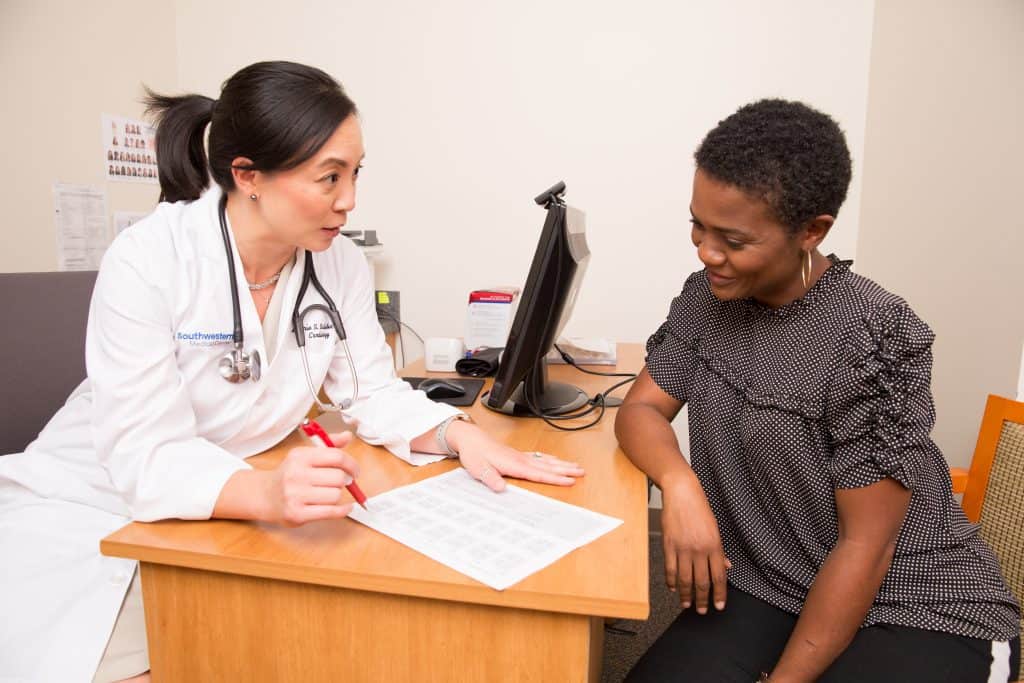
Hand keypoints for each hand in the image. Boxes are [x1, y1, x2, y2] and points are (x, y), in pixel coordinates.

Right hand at [263, 431, 360, 525]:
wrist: (264, 496)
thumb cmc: (288, 475)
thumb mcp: (304, 455)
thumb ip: (328, 446)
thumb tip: (348, 436)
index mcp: (300, 456)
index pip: (336, 457)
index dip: (352, 464)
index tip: (355, 470)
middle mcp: (296, 474)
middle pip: (338, 477)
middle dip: (344, 480)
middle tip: (341, 482)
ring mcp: (295, 495)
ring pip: (335, 495)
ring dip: (337, 495)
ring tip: (329, 494)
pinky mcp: (297, 514)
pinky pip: (330, 512)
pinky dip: (342, 510)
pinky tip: (344, 507)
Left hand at [446, 422, 584, 491]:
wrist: (470, 439)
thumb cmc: (475, 454)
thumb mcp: (478, 469)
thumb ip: (491, 478)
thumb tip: (501, 488)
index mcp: (514, 464)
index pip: (539, 474)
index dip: (555, 478)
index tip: (569, 481)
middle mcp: (520, 459)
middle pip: (547, 466)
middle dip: (565, 469)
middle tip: (582, 472)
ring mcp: (520, 455)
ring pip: (545, 460)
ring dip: (561, 464)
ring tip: (575, 466)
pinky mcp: (518, 454)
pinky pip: (538, 456)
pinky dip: (549, 459)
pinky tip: (555, 461)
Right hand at [660, 469, 730, 613]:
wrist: (682, 493)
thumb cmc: (699, 509)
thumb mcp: (715, 529)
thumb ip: (719, 551)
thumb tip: (726, 567)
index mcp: (714, 546)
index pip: (719, 577)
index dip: (719, 594)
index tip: (719, 606)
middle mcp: (699, 549)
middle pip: (702, 582)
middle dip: (703, 600)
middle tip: (702, 610)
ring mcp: (683, 548)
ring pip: (685, 579)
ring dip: (686, 595)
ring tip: (686, 604)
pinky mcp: (669, 545)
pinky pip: (670, 569)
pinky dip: (671, 581)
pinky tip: (672, 588)